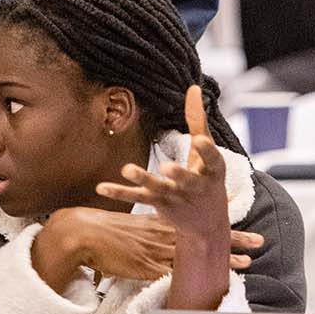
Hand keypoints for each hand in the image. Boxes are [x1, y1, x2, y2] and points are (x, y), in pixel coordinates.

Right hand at [33, 208, 262, 289]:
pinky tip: (212, 285)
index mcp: (161, 222)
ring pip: (198, 257)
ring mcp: (158, 252)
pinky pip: (177, 276)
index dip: (220, 223)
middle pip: (206, 239)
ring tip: (249, 263)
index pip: (197, 223)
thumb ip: (147, 228)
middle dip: (234, 241)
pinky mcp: (147, 268)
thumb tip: (158, 232)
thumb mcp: (131, 223)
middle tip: (260, 242)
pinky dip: (195, 279)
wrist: (83, 235)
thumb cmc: (104, 229)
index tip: (240, 222)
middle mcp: (165, 235)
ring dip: (223, 260)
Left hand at [95, 85, 232, 247]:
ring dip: (143, 179)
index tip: (200, 140)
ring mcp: (175, 196)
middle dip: (179, 175)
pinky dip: (120, 192)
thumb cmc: (207, 180)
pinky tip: (101, 187)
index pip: (212, 160)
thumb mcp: (207, 154)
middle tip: (167, 168)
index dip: (206, 151)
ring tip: (127, 169)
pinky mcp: (158, 203)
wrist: (207, 226)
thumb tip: (193, 87)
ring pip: (157, 188)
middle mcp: (195, 186)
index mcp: (212, 171)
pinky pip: (137, 197)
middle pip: (186, 179)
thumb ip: (198, 120)